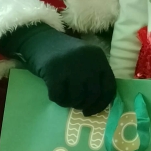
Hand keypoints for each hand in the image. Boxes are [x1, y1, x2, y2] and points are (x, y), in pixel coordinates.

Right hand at [0, 23, 115, 115]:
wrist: (40, 40)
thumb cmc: (65, 53)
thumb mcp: (86, 58)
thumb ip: (95, 75)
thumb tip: (99, 103)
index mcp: (99, 57)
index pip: (109, 86)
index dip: (103, 103)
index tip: (93, 110)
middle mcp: (88, 61)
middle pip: (94, 94)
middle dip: (86, 105)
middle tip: (78, 106)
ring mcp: (71, 66)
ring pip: (77, 98)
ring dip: (71, 103)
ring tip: (66, 97)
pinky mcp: (54, 72)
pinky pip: (59, 97)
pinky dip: (58, 100)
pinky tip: (56, 93)